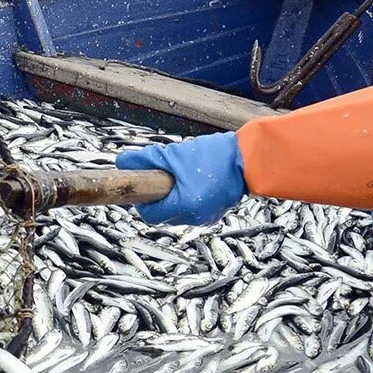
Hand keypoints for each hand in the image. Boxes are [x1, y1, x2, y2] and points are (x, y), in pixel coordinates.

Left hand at [115, 133, 246, 226]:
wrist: (249, 159)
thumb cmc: (214, 155)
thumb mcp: (175, 154)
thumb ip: (146, 159)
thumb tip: (123, 162)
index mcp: (184, 204)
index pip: (150, 214)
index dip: (143, 200)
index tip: (143, 185)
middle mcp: (194, 217)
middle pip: (163, 215)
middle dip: (158, 198)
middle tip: (162, 178)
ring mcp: (205, 218)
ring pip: (177, 213)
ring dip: (173, 198)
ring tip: (181, 176)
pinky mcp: (213, 214)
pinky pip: (191, 211)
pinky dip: (187, 199)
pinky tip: (194, 182)